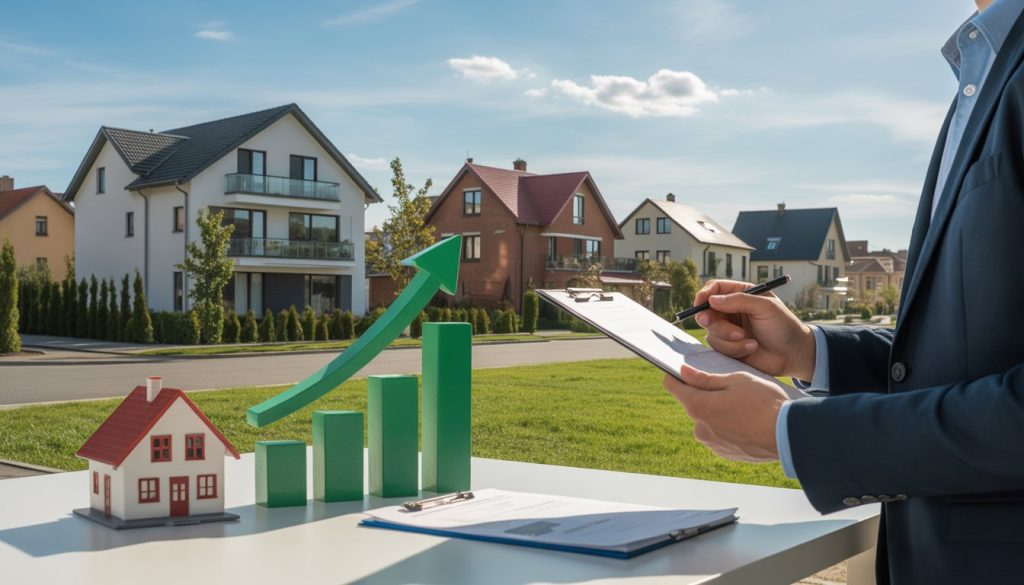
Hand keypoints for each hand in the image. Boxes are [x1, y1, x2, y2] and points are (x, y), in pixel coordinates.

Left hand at [663, 365, 787, 461]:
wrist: (789, 435)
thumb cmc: (764, 402)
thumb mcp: (735, 380)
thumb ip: (705, 378)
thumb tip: (682, 372)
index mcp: (698, 407)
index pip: (673, 386)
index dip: (676, 374)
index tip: (684, 368)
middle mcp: (700, 429)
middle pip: (693, 404)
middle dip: (705, 394)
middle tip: (730, 386)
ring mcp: (712, 444)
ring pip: (708, 420)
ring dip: (718, 411)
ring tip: (743, 405)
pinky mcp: (725, 453)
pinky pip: (720, 434)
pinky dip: (728, 426)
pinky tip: (747, 420)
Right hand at [693, 280, 815, 380]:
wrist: (793, 354)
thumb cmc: (784, 326)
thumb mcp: (765, 307)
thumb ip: (739, 301)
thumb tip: (712, 300)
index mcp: (741, 294)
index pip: (715, 288)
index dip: (704, 294)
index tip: (700, 302)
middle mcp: (732, 310)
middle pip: (707, 311)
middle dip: (711, 319)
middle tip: (710, 323)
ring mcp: (729, 329)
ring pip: (712, 331)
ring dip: (728, 337)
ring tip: (748, 340)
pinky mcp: (729, 346)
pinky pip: (718, 347)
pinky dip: (733, 348)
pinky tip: (750, 347)